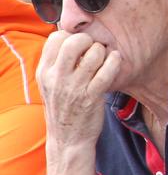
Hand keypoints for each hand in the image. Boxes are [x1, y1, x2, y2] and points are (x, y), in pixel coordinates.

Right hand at [38, 32, 120, 150]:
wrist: (68, 138)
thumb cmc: (64, 105)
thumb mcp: (51, 83)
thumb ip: (58, 62)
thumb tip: (74, 36)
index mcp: (45, 72)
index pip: (55, 39)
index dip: (71, 36)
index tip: (79, 46)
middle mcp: (56, 78)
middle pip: (74, 42)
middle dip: (88, 40)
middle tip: (93, 49)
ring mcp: (74, 88)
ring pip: (94, 54)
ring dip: (103, 52)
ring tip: (104, 59)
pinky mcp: (91, 97)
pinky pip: (107, 71)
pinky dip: (114, 62)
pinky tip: (115, 61)